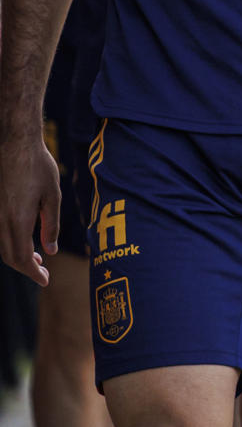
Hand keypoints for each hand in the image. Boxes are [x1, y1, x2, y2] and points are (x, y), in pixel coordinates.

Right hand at [0, 134, 59, 284]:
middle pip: (9, 257)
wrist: (15, 145)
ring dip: (18, 257)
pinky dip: (11, 244)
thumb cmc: (38, 167)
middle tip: (43, 273)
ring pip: (2, 247)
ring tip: (37, 259)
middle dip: (26, 268)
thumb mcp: (53, 196)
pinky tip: (26, 241)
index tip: (45, 281)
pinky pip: (0, 234)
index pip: (21, 257)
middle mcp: (2, 220)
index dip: (33, 273)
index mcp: (18, 220)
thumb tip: (50, 250)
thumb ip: (51, 225)